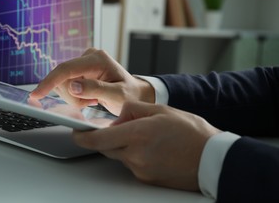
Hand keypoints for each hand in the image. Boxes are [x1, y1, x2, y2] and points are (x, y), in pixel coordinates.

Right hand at [31, 48, 153, 114]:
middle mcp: (88, 56)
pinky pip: (65, 85)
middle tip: (89, 104)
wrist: (133, 93)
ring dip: (73, 98)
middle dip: (71, 96)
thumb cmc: (129, 94)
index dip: (49, 82)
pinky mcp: (79, 69)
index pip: (67, 69)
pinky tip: (89, 97)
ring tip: (92, 100)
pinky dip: (74, 96)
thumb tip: (73, 86)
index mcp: (97, 59)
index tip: (36, 94)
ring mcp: (83, 62)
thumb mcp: (117, 95)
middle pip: (62, 78)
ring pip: (62, 84)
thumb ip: (96, 90)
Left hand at [72, 101, 220, 190]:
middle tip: (121, 127)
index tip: (76, 132)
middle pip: (106, 147)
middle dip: (107, 136)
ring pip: (119, 155)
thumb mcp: (161, 110)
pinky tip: (152, 148)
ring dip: (123, 145)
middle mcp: (135, 155)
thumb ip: (133, 110)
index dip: (82, 136)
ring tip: (145, 136)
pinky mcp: (147, 178)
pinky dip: (134, 154)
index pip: (97, 139)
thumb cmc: (191, 133)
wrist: (213, 159)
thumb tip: (118, 116)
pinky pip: (131, 164)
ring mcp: (140, 169)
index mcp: (137, 135)